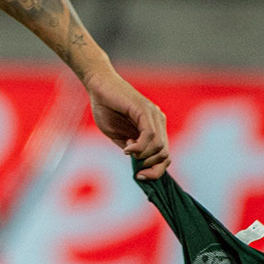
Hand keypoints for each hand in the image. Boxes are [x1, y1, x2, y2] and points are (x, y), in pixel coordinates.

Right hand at [86, 62, 169, 180]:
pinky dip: (139, 147)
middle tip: (137, 172)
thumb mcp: (118, 135)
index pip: (164, 155)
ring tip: (128, 151)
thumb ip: (130, 148)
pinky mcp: (144, 110)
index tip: (141, 177)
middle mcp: (158, 122)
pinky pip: (150, 136)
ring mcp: (153, 115)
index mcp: (154, 128)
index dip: (156, 171)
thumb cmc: (105, 108)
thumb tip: (138, 162)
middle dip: (152, 169)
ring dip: (143, 156)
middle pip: (165, 154)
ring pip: (159, 147)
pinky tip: (128, 148)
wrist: (98, 86)